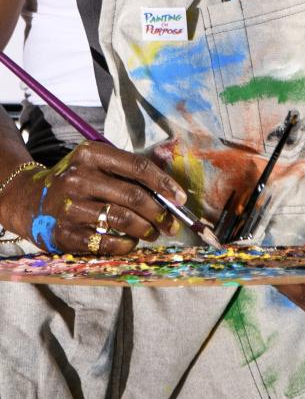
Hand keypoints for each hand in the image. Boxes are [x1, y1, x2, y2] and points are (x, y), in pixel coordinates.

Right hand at [0, 142, 186, 255]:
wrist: (31, 200)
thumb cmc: (77, 181)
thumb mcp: (96, 163)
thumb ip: (128, 172)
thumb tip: (171, 194)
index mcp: (91, 154)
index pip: (137, 166)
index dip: (164, 183)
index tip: (181, 198)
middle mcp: (79, 177)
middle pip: (133, 196)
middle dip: (160, 212)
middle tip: (171, 223)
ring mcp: (71, 206)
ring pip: (123, 220)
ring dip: (146, 229)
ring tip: (153, 232)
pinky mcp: (66, 233)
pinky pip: (108, 242)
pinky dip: (127, 244)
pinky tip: (131, 241)